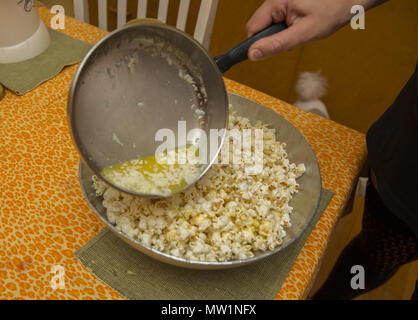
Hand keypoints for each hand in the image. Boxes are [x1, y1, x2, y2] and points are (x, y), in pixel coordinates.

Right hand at [246, 0, 383, 60]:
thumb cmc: (333, 10)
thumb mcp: (304, 33)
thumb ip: (277, 44)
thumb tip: (253, 54)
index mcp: (276, 2)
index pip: (252, 28)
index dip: (260, 42)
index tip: (273, 49)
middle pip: (260, 26)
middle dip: (274, 37)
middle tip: (294, 37)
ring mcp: (282, 0)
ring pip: (270, 23)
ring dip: (282, 32)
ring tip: (302, 29)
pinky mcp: (288, 3)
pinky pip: (279, 19)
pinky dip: (288, 26)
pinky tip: (302, 24)